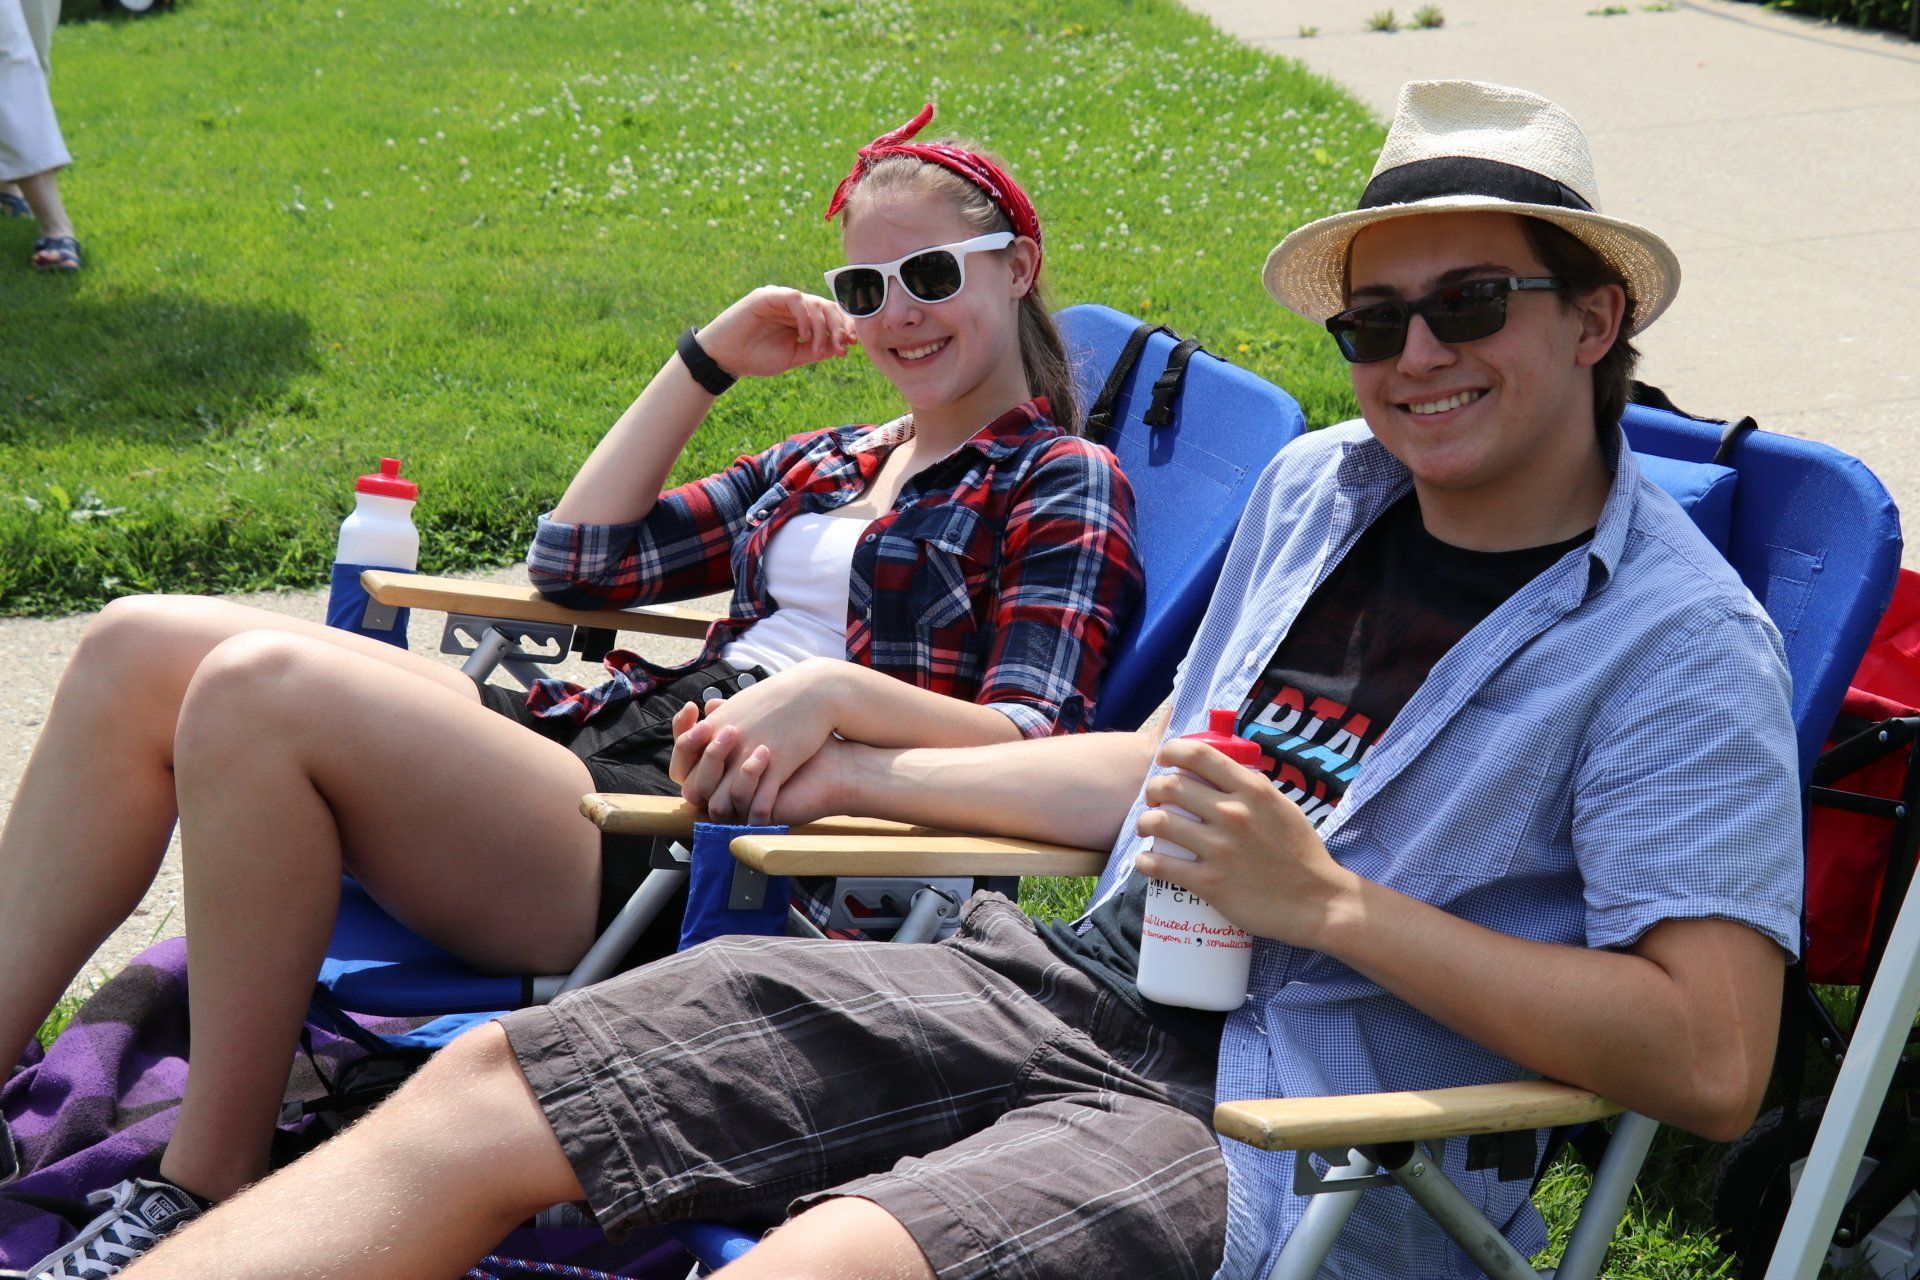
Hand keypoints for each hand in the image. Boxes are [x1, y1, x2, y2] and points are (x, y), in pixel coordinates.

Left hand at [668, 659, 845, 821]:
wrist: (814, 692)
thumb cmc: (780, 696)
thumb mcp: (742, 701)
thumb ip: (721, 712)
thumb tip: (707, 709)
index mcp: (712, 728)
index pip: (683, 765)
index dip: (692, 780)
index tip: (707, 786)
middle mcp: (724, 744)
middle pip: (697, 790)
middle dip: (707, 802)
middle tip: (722, 806)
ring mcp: (747, 757)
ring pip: (722, 804)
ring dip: (729, 813)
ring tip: (740, 817)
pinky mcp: (774, 766)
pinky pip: (758, 804)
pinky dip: (758, 817)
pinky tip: (764, 820)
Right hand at [693, 287, 857, 379]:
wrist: (727, 358)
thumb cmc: (757, 358)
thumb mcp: (794, 357)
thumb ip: (816, 350)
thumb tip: (842, 346)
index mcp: (801, 319)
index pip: (830, 315)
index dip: (845, 327)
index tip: (852, 345)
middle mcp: (794, 306)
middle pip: (827, 307)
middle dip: (839, 327)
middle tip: (843, 346)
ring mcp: (780, 299)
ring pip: (814, 302)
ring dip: (822, 327)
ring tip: (816, 349)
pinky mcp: (767, 295)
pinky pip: (795, 298)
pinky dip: (805, 317)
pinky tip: (803, 336)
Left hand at [1132, 738, 1357, 946]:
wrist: (1317, 903)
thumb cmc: (1302, 854)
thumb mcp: (1284, 807)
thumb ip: (1254, 789)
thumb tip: (1225, 773)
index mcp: (1252, 791)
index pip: (1198, 755)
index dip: (1172, 751)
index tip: (1165, 758)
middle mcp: (1232, 814)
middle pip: (1170, 786)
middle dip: (1154, 789)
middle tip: (1154, 799)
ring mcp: (1219, 849)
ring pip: (1158, 823)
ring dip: (1144, 823)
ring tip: (1147, 828)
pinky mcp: (1210, 883)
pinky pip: (1161, 866)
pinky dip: (1146, 862)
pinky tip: (1146, 862)